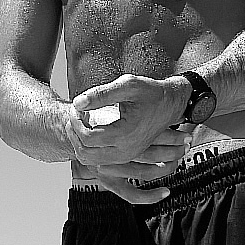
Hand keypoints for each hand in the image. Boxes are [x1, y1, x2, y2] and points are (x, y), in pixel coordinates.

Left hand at [67, 73, 190, 171]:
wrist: (170, 104)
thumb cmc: (150, 92)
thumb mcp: (128, 85)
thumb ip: (101, 94)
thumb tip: (77, 103)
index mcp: (125, 134)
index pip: (87, 137)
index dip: (75, 121)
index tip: (76, 106)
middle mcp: (125, 151)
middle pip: (85, 152)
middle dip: (74, 133)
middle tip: (75, 114)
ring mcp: (126, 156)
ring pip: (90, 159)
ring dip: (79, 142)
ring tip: (80, 121)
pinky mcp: (125, 156)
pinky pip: (98, 159)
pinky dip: (89, 147)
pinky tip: (91, 127)